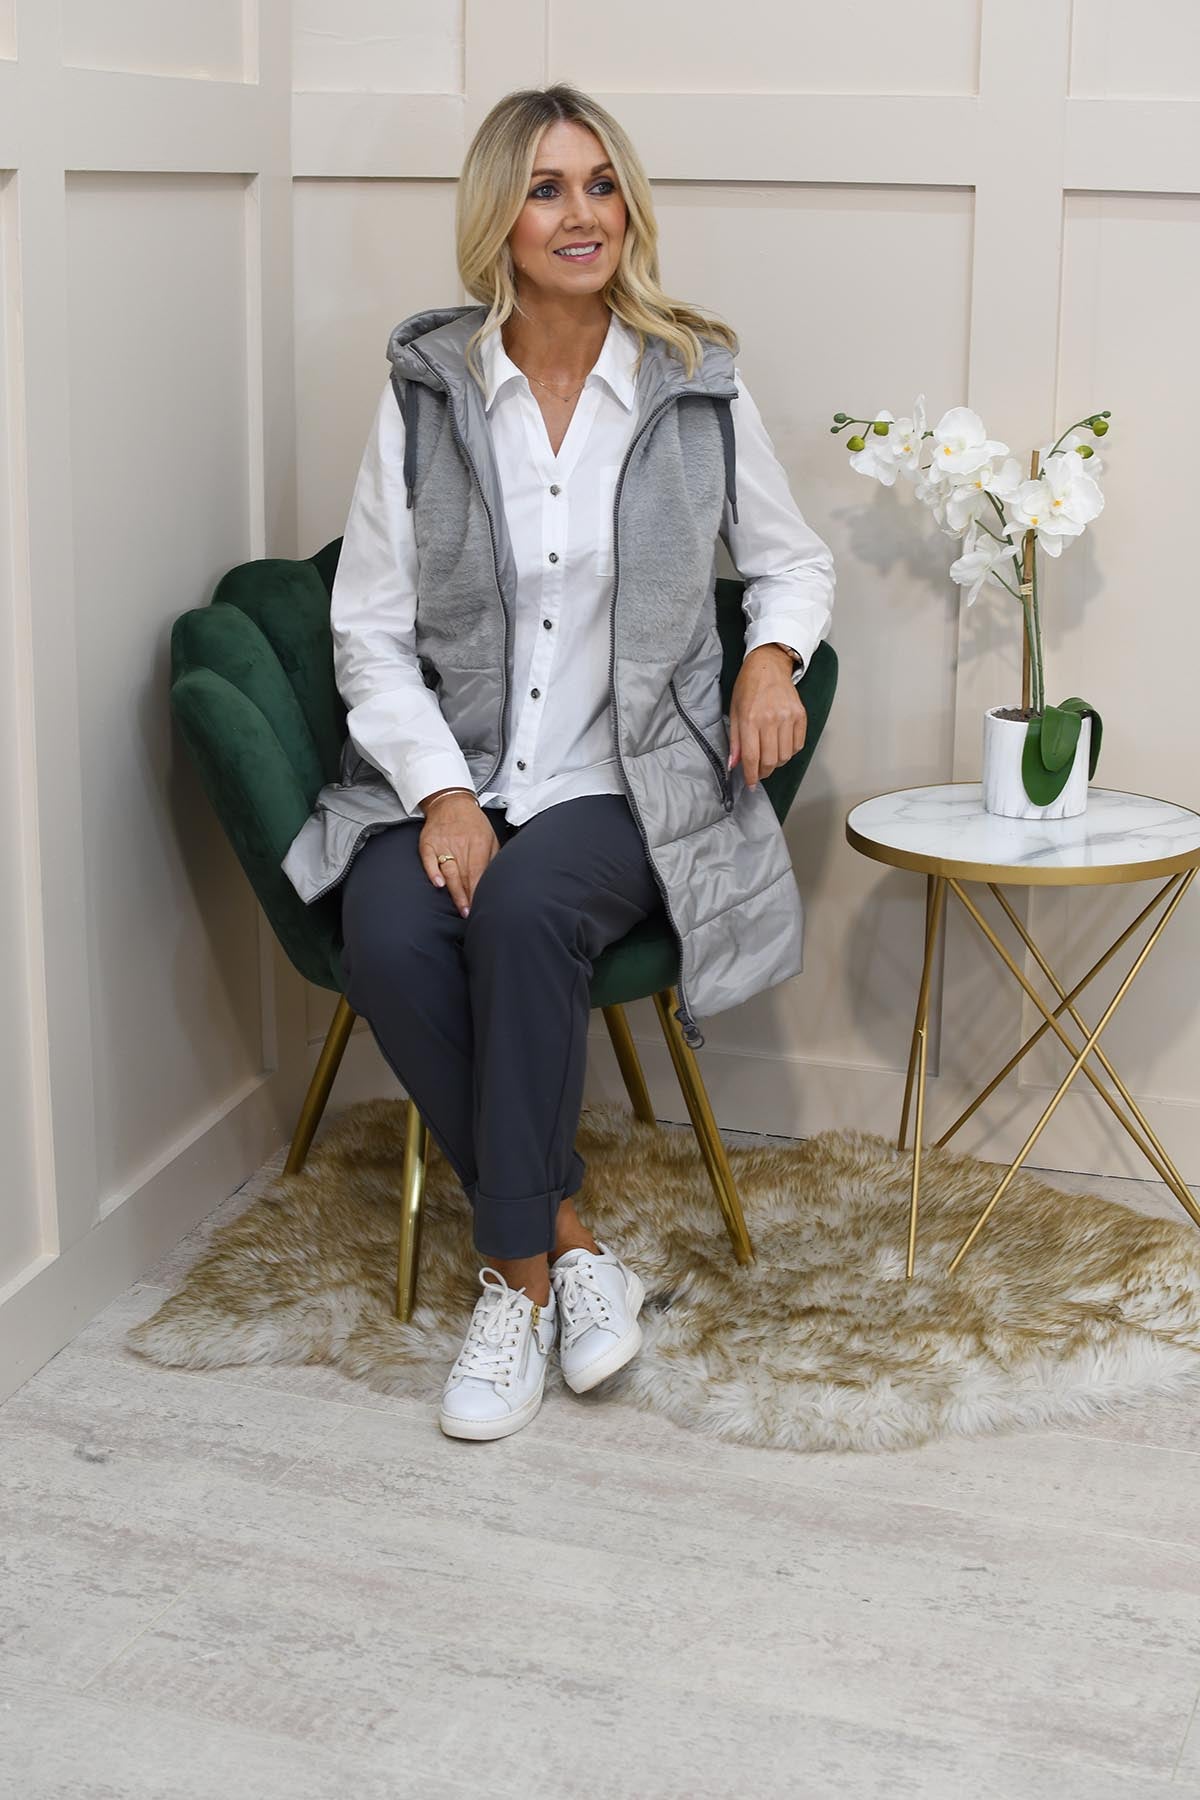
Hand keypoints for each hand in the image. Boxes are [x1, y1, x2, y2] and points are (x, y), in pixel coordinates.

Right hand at [417, 793, 501, 916]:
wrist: (450, 802)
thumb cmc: (473, 823)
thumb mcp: (490, 836)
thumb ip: (493, 857)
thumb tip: (497, 878)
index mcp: (478, 843)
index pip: (479, 872)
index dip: (479, 890)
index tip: (480, 906)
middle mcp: (460, 844)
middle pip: (464, 875)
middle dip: (468, 896)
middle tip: (470, 913)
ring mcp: (442, 843)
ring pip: (449, 871)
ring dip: (455, 890)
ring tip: (460, 907)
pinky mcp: (427, 843)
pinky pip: (428, 859)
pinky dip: (432, 872)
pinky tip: (438, 884)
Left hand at [727, 645, 807, 787]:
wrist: (769, 665)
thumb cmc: (748, 687)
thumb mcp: (734, 711)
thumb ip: (735, 740)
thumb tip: (734, 765)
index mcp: (751, 719)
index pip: (752, 756)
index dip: (751, 775)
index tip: (750, 785)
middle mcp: (771, 719)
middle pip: (771, 760)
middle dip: (764, 772)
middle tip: (759, 772)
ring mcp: (788, 717)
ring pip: (786, 756)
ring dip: (777, 763)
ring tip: (769, 757)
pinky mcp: (801, 715)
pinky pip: (798, 745)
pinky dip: (790, 752)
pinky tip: (781, 746)